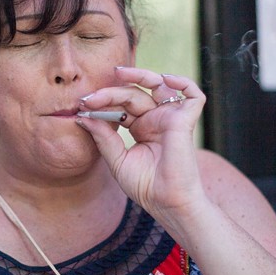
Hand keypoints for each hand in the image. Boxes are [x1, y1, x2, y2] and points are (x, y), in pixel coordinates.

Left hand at [76, 66, 206, 220]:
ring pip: (158, 85)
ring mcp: (171, 118)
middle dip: (110, 93)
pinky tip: (163, 78)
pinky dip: (183, 82)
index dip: (103, 103)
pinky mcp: (186, 120)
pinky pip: (192, 94)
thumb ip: (102, 137)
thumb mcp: (116, 160)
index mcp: (141, 128)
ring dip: (140, 74)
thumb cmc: (145, 186)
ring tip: (118, 72)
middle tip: (89, 98)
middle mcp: (156, 120)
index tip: (82, 106)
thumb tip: (83, 117)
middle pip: (133, 94)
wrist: (166, 202)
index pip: (121, 106)